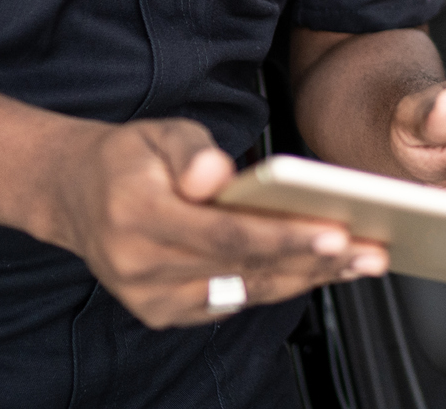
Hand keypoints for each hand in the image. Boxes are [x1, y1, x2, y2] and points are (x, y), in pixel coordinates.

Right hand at [40, 118, 389, 328]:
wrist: (75, 195)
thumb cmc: (129, 159)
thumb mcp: (159, 133)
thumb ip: (193, 152)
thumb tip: (218, 174)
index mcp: (138, 217)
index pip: (225, 233)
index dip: (283, 235)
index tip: (335, 233)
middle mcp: (141, 267)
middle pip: (244, 268)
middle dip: (314, 262)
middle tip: (370, 252)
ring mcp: (151, 297)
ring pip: (245, 291)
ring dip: (307, 277)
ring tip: (360, 261)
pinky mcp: (162, 312)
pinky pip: (231, 302)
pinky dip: (277, 285)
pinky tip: (318, 270)